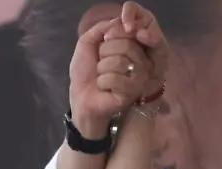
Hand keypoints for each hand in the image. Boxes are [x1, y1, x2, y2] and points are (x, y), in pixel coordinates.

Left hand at [68, 2, 167, 136]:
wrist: (81, 96)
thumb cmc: (85, 71)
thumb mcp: (88, 42)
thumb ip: (102, 28)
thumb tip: (118, 20)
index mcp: (132, 47)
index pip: (130, 31)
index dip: (113, 35)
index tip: (103, 42)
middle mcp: (140, 60)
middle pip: (127, 45)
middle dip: (104, 53)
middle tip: (100, 64)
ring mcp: (139, 77)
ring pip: (121, 62)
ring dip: (102, 69)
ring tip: (101, 76)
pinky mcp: (133, 92)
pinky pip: (116, 79)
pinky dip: (103, 82)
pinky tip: (104, 88)